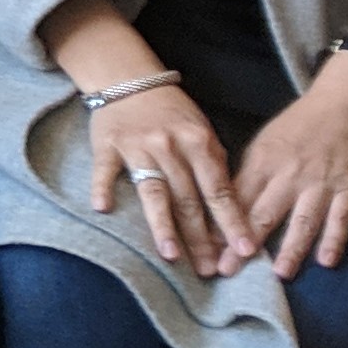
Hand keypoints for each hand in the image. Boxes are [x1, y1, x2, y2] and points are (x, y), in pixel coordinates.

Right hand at [86, 85, 256, 275]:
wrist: (129, 78)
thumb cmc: (171, 111)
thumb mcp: (201, 131)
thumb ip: (212, 165)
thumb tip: (227, 209)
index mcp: (199, 142)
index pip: (219, 190)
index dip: (232, 222)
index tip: (244, 250)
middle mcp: (170, 146)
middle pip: (188, 199)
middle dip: (201, 237)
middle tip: (209, 269)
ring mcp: (137, 146)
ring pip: (153, 191)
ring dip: (162, 224)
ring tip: (171, 254)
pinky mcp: (107, 145)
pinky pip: (105, 170)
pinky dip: (103, 187)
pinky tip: (104, 209)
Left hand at [231, 60, 347, 277]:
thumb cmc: (303, 123)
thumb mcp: (267, 142)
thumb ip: (250, 173)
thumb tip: (227, 204)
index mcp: (264, 162)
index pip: (236, 199)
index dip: (220, 226)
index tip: (206, 250)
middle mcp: (290, 175)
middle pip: (263, 214)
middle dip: (243, 245)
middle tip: (228, 271)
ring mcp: (322, 183)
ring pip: (302, 221)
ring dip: (290, 249)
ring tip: (279, 275)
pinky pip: (341, 218)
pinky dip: (334, 240)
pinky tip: (326, 261)